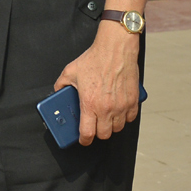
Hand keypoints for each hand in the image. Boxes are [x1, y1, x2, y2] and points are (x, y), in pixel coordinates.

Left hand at [53, 21, 140, 144]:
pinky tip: (117, 111)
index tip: (82, 140)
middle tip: (93, 126)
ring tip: (105, 117)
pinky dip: (124, 118)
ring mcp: (122, 106)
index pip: (88, 133)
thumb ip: (61, 85)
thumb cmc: (94, 59)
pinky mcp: (133, 101)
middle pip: (104, 134)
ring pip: (118, 128)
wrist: (115, 49)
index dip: (84, 140)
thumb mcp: (70, 72)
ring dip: (111, 126)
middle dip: (97, 133)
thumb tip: (58, 92)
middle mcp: (107, 108)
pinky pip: (130, 118)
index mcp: (89, 104)